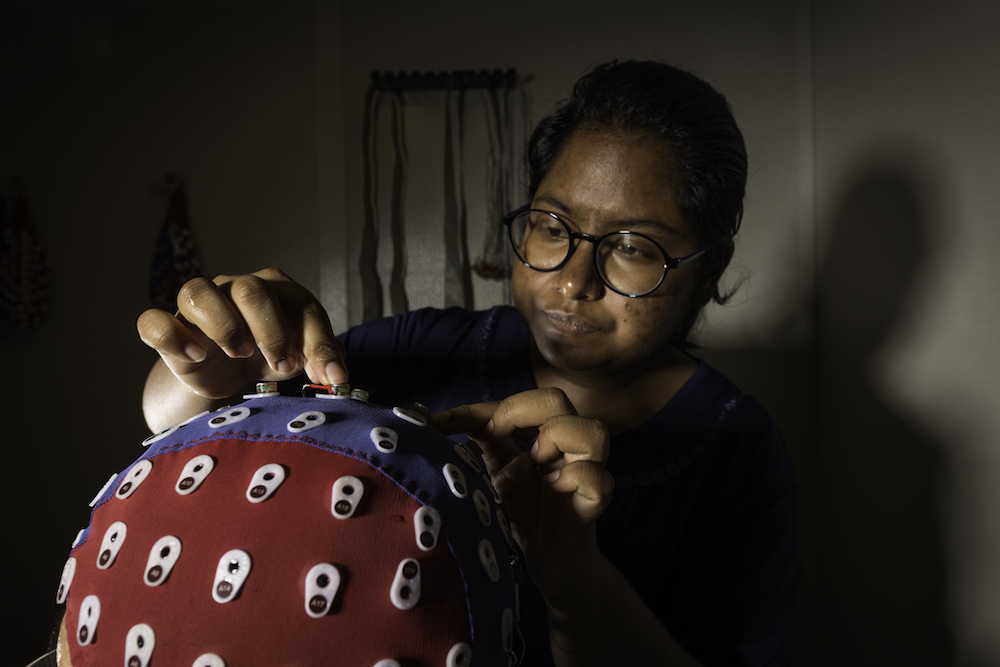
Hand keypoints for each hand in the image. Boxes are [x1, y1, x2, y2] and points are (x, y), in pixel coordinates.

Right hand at [137, 268, 347, 399]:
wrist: (222, 373)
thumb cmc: (266, 356)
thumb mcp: (297, 358)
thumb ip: (319, 362)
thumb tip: (339, 380)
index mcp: (276, 290)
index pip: (301, 305)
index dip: (318, 342)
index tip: (329, 377)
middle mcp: (235, 288)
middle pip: (250, 290)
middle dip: (272, 330)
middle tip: (283, 365)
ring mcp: (199, 305)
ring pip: (198, 291)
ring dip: (223, 323)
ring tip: (239, 354)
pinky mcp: (168, 326)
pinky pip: (153, 321)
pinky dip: (171, 335)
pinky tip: (194, 356)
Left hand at [432, 388, 613, 607]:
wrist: (549, 566)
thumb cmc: (524, 515)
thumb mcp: (495, 473)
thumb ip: (479, 443)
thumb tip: (437, 419)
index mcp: (542, 435)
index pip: (523, 400)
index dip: (483, 406)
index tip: (443, 423)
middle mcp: (567, 448)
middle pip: (558, 400)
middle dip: (522, 409)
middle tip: (498, 435)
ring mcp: (584, 476)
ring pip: (594, 433)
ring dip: (558, 437)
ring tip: (535, 460)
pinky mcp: (590, 508)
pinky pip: (599, 481)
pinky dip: (576, 477)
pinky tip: (553, 487)